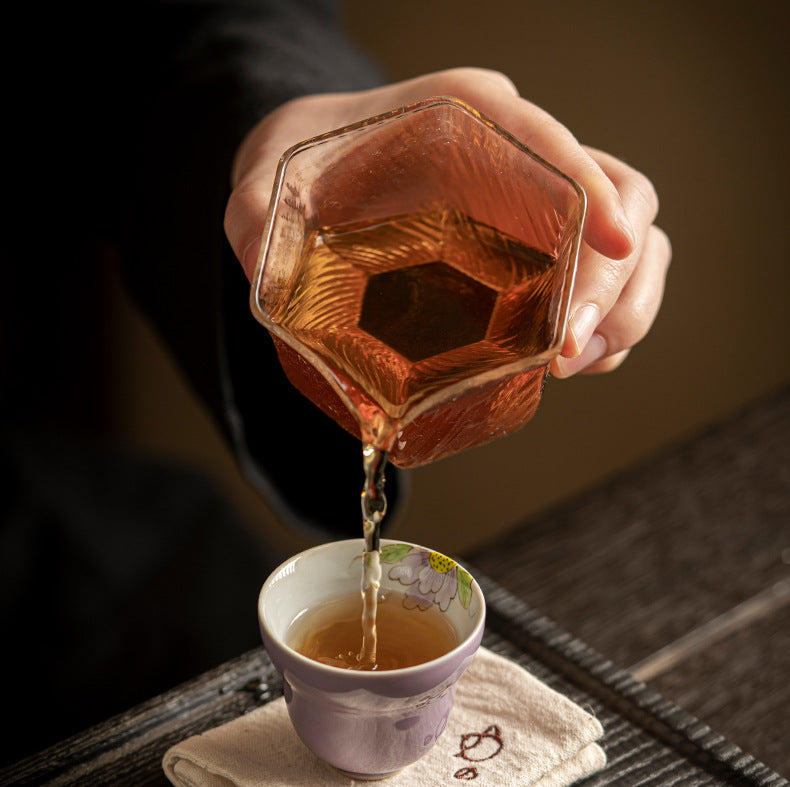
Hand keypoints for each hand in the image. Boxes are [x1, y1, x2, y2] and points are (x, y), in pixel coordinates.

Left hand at [224, 67, 670, 376]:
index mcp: (469, 120)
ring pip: (637, 245)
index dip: (595, 192)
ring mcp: (539, 207)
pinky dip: (610, 328)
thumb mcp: (265, 187)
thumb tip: (263, 274)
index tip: (612, 243)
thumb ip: (256, 221)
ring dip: (623, 311)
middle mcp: (520, 157)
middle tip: (566, 350)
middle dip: (614, 281)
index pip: (557, 146)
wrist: (312, 173)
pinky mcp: (541, 251)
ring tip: (572, 364)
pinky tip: (572, 362)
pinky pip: (610, 284)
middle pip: (626, 199)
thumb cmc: (303, 169)